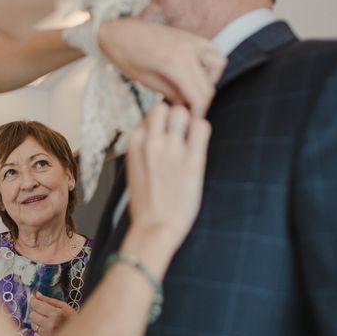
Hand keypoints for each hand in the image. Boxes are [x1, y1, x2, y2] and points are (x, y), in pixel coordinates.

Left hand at [29, 292, 77, 335]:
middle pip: (32, 315)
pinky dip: (39, 331)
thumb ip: (49, 300)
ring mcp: (47, 335)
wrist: (81, 335)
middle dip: (36, 312)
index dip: (34, 302)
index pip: (36, 305)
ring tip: (47, 321)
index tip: (35, 301)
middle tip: (43, 312)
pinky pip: (35, 334)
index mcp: (55, 313)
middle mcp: (50, 325)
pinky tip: (47, 329)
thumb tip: (37, 295)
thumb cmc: (73, 319)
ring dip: (37, 322)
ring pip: (33, 325)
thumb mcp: (64, 306)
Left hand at [98, 18, 226, 116]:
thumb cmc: (125, 56)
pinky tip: (193, 73)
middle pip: (209, 84)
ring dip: (209, 81)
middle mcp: (187, 49)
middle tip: (190, 111)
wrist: (118, 32)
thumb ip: (170, 93)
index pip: (199, 95)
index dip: (198, 113)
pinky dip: (210, 63)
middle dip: (202, 101)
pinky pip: (212, 50)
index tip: (192, 122)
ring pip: (218, 65)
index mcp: (173, 63)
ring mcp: (191, 40)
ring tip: (192, 90)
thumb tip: (187, 106)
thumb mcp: (146, 80)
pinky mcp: (190, 36)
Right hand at [126, 103, 210, 262]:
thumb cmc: (146, 202)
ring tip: (191, 136)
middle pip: (165, 107)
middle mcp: (151, 142)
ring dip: (189, 120)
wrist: (155, 228)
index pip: (149, 114)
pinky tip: (199, 143)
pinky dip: (202, 129)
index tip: (166, 132)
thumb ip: (144, 147)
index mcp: (134, 143)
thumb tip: (158, 130)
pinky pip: (202, 127)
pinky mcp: (192, 161)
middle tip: (181, 130)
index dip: (161, 121)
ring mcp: (172, 150)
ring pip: (183, 112)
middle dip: (174, 115)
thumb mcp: (134, 168)